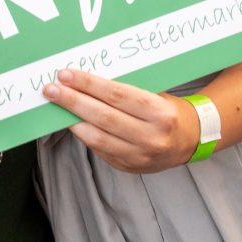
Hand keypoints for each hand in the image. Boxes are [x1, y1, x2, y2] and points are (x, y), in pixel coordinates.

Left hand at [43, 69, 198, 172]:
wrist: (190, 140)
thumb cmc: (167, 108)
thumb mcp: (155, 92)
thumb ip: (124, 90)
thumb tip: (85, 79)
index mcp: (161, 113)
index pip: (117, 95)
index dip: (88, 84)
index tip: (66, 74)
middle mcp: (152, 138)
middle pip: (103, 116)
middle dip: (73, 101)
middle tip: (51, 89)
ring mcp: (140, 157)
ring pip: (98, 137)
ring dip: (72, 120)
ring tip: (56, 104)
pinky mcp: (129, 167)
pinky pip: (100, 149)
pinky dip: (83, 134)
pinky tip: (71, 121)